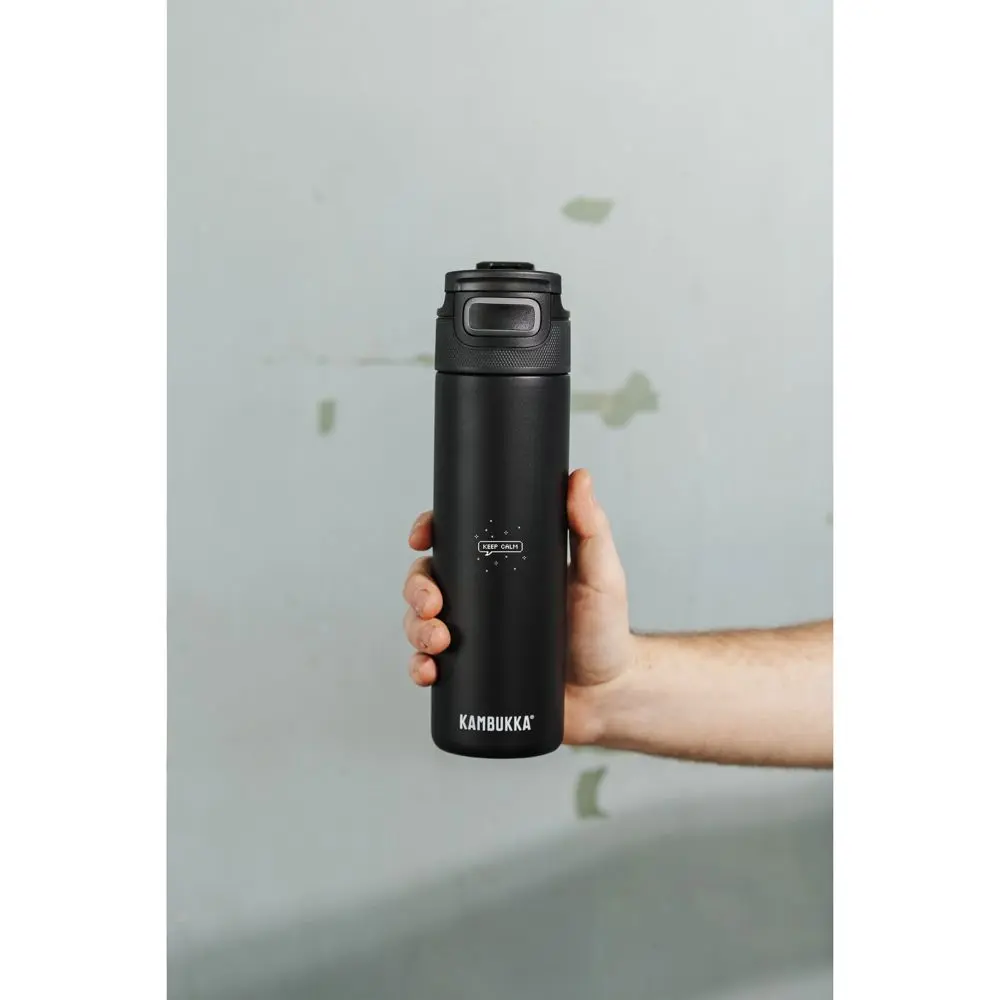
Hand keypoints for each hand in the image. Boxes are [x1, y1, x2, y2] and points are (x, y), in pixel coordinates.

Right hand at [402, 468, 636, 744]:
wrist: (607, 695)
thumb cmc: (605, 631)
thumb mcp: (599, 573)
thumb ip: (591, 527)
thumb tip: (579, 477)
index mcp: (504, 567)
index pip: (455, 540)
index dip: (428, 532)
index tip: (421, 536)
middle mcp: (482, 598)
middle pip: (427, 580)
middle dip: (416, 589)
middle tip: (433, 603)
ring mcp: (473, 636)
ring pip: (419, 622)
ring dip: (415, 629)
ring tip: (438, 641)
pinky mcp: (470, 673)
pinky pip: (428, 666)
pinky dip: (419, 667)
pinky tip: (428, 671)